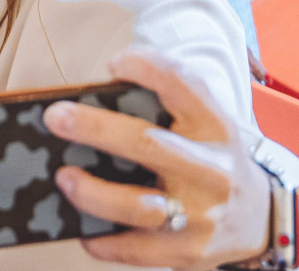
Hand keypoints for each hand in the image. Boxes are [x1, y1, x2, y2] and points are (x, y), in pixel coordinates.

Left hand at [43, 49, 269, 270]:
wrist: (260, 217)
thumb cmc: (211, 156)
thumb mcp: (205, 120)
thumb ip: (165, 98)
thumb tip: (99, 88)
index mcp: (212, 126)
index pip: (181, 84)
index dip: (144, 67)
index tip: (112, 64)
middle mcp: (210, 169)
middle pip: (147, 144)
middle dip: (96, 128)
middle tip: (55, 117)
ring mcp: (200, 216)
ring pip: (139, 207)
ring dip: (94, 193)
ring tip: (63, 177)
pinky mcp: (189, 254)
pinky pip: (137, 251)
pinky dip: (104, 242)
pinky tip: (84, 230)